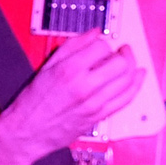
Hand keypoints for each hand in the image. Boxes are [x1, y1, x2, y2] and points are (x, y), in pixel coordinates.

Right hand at [0, 32, 144, 164]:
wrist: (28, 131)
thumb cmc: (34, 101)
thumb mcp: (48, 66)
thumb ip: (73, 46)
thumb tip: (94, 33)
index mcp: (70, 70)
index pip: (102, 47)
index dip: (104, 43)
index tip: (101, 45)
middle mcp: (84, 87)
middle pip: (120, 64)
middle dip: (124, 54)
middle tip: (121, 51)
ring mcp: (94, 104)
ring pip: (127, 81)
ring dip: (133, 67)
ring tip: (130, 61)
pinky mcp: (99, 117)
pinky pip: (125, 100)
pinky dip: (135, 86)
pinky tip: (137, 78)